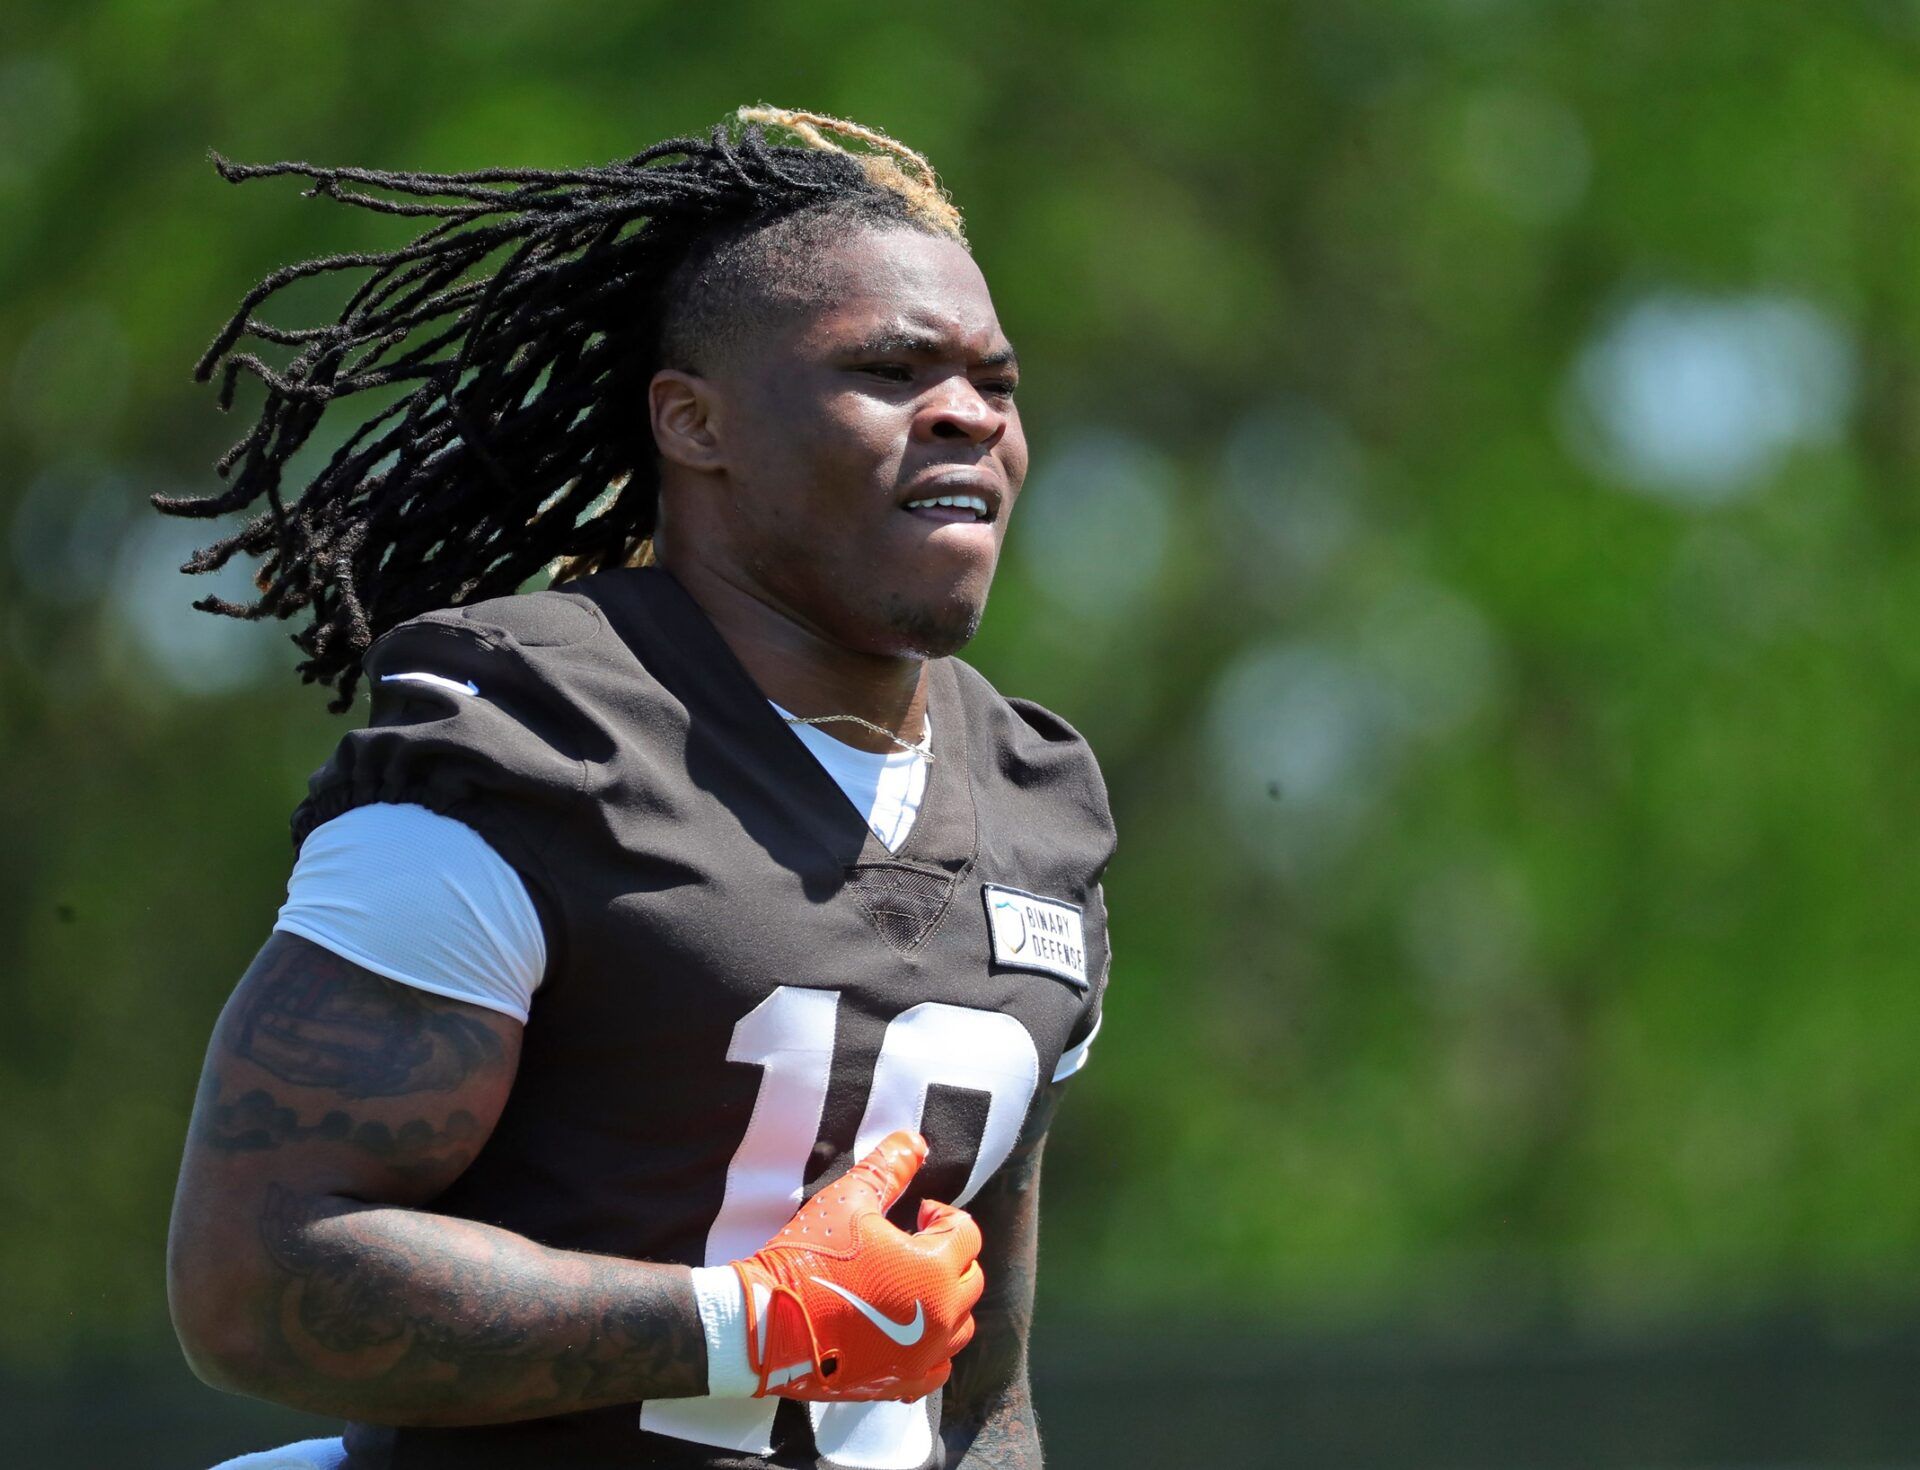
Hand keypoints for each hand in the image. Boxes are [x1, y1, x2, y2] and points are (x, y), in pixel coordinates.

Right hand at [731, 1129, 983, 1400]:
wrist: (765, 1324)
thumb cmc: (809, 1257)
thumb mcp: (848, 1200)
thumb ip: (888, 1168)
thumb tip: (915, 1141)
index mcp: (934, 1268)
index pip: (966, 1233)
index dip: (941, 1216)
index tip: (913, 1214)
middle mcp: (940, 1316)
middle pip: (971, 1278)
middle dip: (948, 1255)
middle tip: (910, 1246)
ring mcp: (922, 1355)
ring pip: (961, 1324)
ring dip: (946, 1300)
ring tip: (909, 1286)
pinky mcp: (900, 1382)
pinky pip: (938, 1367)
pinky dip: (932, 1347)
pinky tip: (905, 1332)